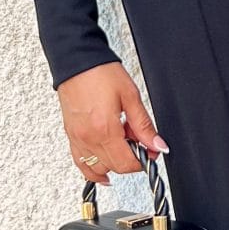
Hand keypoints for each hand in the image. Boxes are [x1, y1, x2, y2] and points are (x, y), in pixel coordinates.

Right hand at [56, 60, 168, 183]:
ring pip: (97, 168)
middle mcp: (88, 138)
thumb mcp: (131, 96)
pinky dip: (93, 169)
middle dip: (130, 159)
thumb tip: (157, 145)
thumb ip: (144, 125)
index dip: (143, 160)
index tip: (150, 151)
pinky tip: (103, 166)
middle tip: (138, 142)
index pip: (126, 163)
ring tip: (121, 144)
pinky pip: (80, 163)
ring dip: (113, 162)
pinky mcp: (70, 135)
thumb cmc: (100, 73)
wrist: (77, 60)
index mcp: (105, 129)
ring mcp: (77, 138)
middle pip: (114, 167)